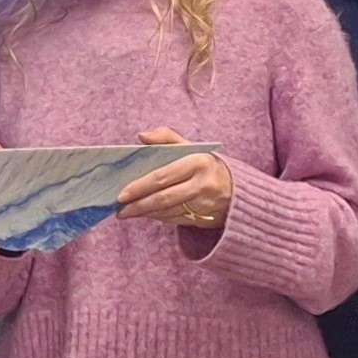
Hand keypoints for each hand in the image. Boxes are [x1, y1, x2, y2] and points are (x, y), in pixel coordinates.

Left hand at [115, 128, 233, 235]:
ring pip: (167, 212)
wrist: (237, 189)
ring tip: (127, 212)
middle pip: (163, 198)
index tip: (122, 194)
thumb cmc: (206, 164)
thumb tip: (141, 136)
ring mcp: (204, 204)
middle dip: (138, 205)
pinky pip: (175, 220)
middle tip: (120, 209)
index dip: (140, 186)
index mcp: (198, 162)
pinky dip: (157, 218)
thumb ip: (165, 137)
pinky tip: (145, 214)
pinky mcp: (204, 218)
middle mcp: (202, 184)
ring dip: (145, 213)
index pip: (163, 176)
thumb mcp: (191, 146)